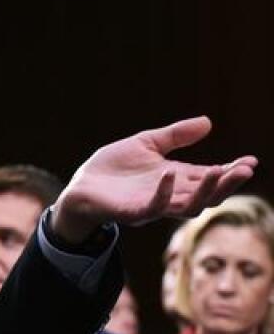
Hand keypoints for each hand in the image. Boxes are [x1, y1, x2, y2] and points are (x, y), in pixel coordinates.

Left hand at [52, 116, 257, 242]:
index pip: (210, 177)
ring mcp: (153, 205)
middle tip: (244, 170)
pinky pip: (153, 207)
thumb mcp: (147, 145)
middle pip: (206, 195)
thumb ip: (175, 136)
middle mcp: (170, 195)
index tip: (251, 161)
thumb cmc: (114, 168)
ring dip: (204, 191)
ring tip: (216, 172)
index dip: (231, 171)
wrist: (81, 185)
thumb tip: (208, 122)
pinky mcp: (132, 212)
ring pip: (187, 206)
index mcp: (177, 179)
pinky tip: (169, 175)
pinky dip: (163, 194)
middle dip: (226, 184)